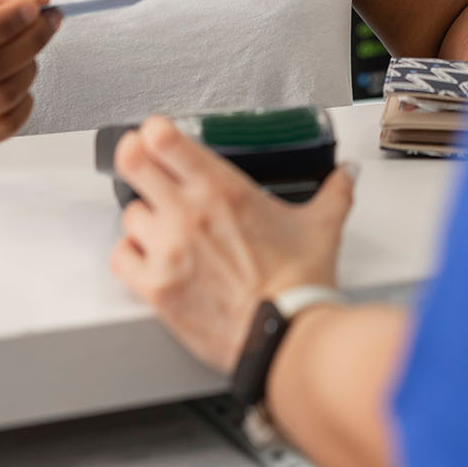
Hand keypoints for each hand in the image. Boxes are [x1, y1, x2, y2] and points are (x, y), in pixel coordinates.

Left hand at [110, 116, 356, 372]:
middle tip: (141, 163)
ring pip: (129, 214)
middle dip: (134, 158)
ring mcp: (167, 249)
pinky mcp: (155, 286)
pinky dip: (131, 256)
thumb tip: (346, 174)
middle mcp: (188, 213)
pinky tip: (149, 258)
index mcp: (223, 189)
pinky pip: (121, 257)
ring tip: (164, 229)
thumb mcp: (322, 226)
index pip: (165, 139)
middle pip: (133, 163)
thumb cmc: (298, 284)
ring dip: (143, 218)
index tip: (155, 134)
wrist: (284, 335)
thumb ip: (334, 192)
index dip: (153, 131)